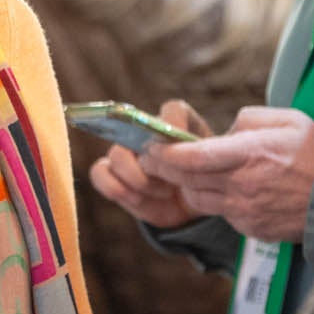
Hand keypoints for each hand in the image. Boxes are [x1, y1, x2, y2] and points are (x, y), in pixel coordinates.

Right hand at [88, 99, 211, 230]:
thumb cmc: (205, 178)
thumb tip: (195, 151)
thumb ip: (204, 155)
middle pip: (134, 131)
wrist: (193, 203)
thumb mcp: (214, 167)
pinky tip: (137, 199)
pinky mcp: (113, 173)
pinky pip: (99, 173)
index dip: (174, 128)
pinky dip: (117, 189)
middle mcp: (147, 131)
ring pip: (116, 155)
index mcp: (178, 122)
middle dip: (150, 161)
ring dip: (138, 180)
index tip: (181, 152)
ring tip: (162, 194)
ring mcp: (127, 151)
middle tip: (168, 182)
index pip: (172, 110)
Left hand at [137, 106, 313, 242]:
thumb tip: (223, 133)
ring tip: (188, 171)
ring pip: (199, 199)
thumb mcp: (287, 120)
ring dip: (188, 185)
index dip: (164, 153)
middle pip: (186, 180)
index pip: (192, 157)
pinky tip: (227, 189)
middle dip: (163, 168)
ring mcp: (246, 211)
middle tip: (151, 157)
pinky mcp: (252, 229)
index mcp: (250, 154)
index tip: (150, 146)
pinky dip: (217, 200)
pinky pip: (222, 213)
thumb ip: (247, 121)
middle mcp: (243, 185)